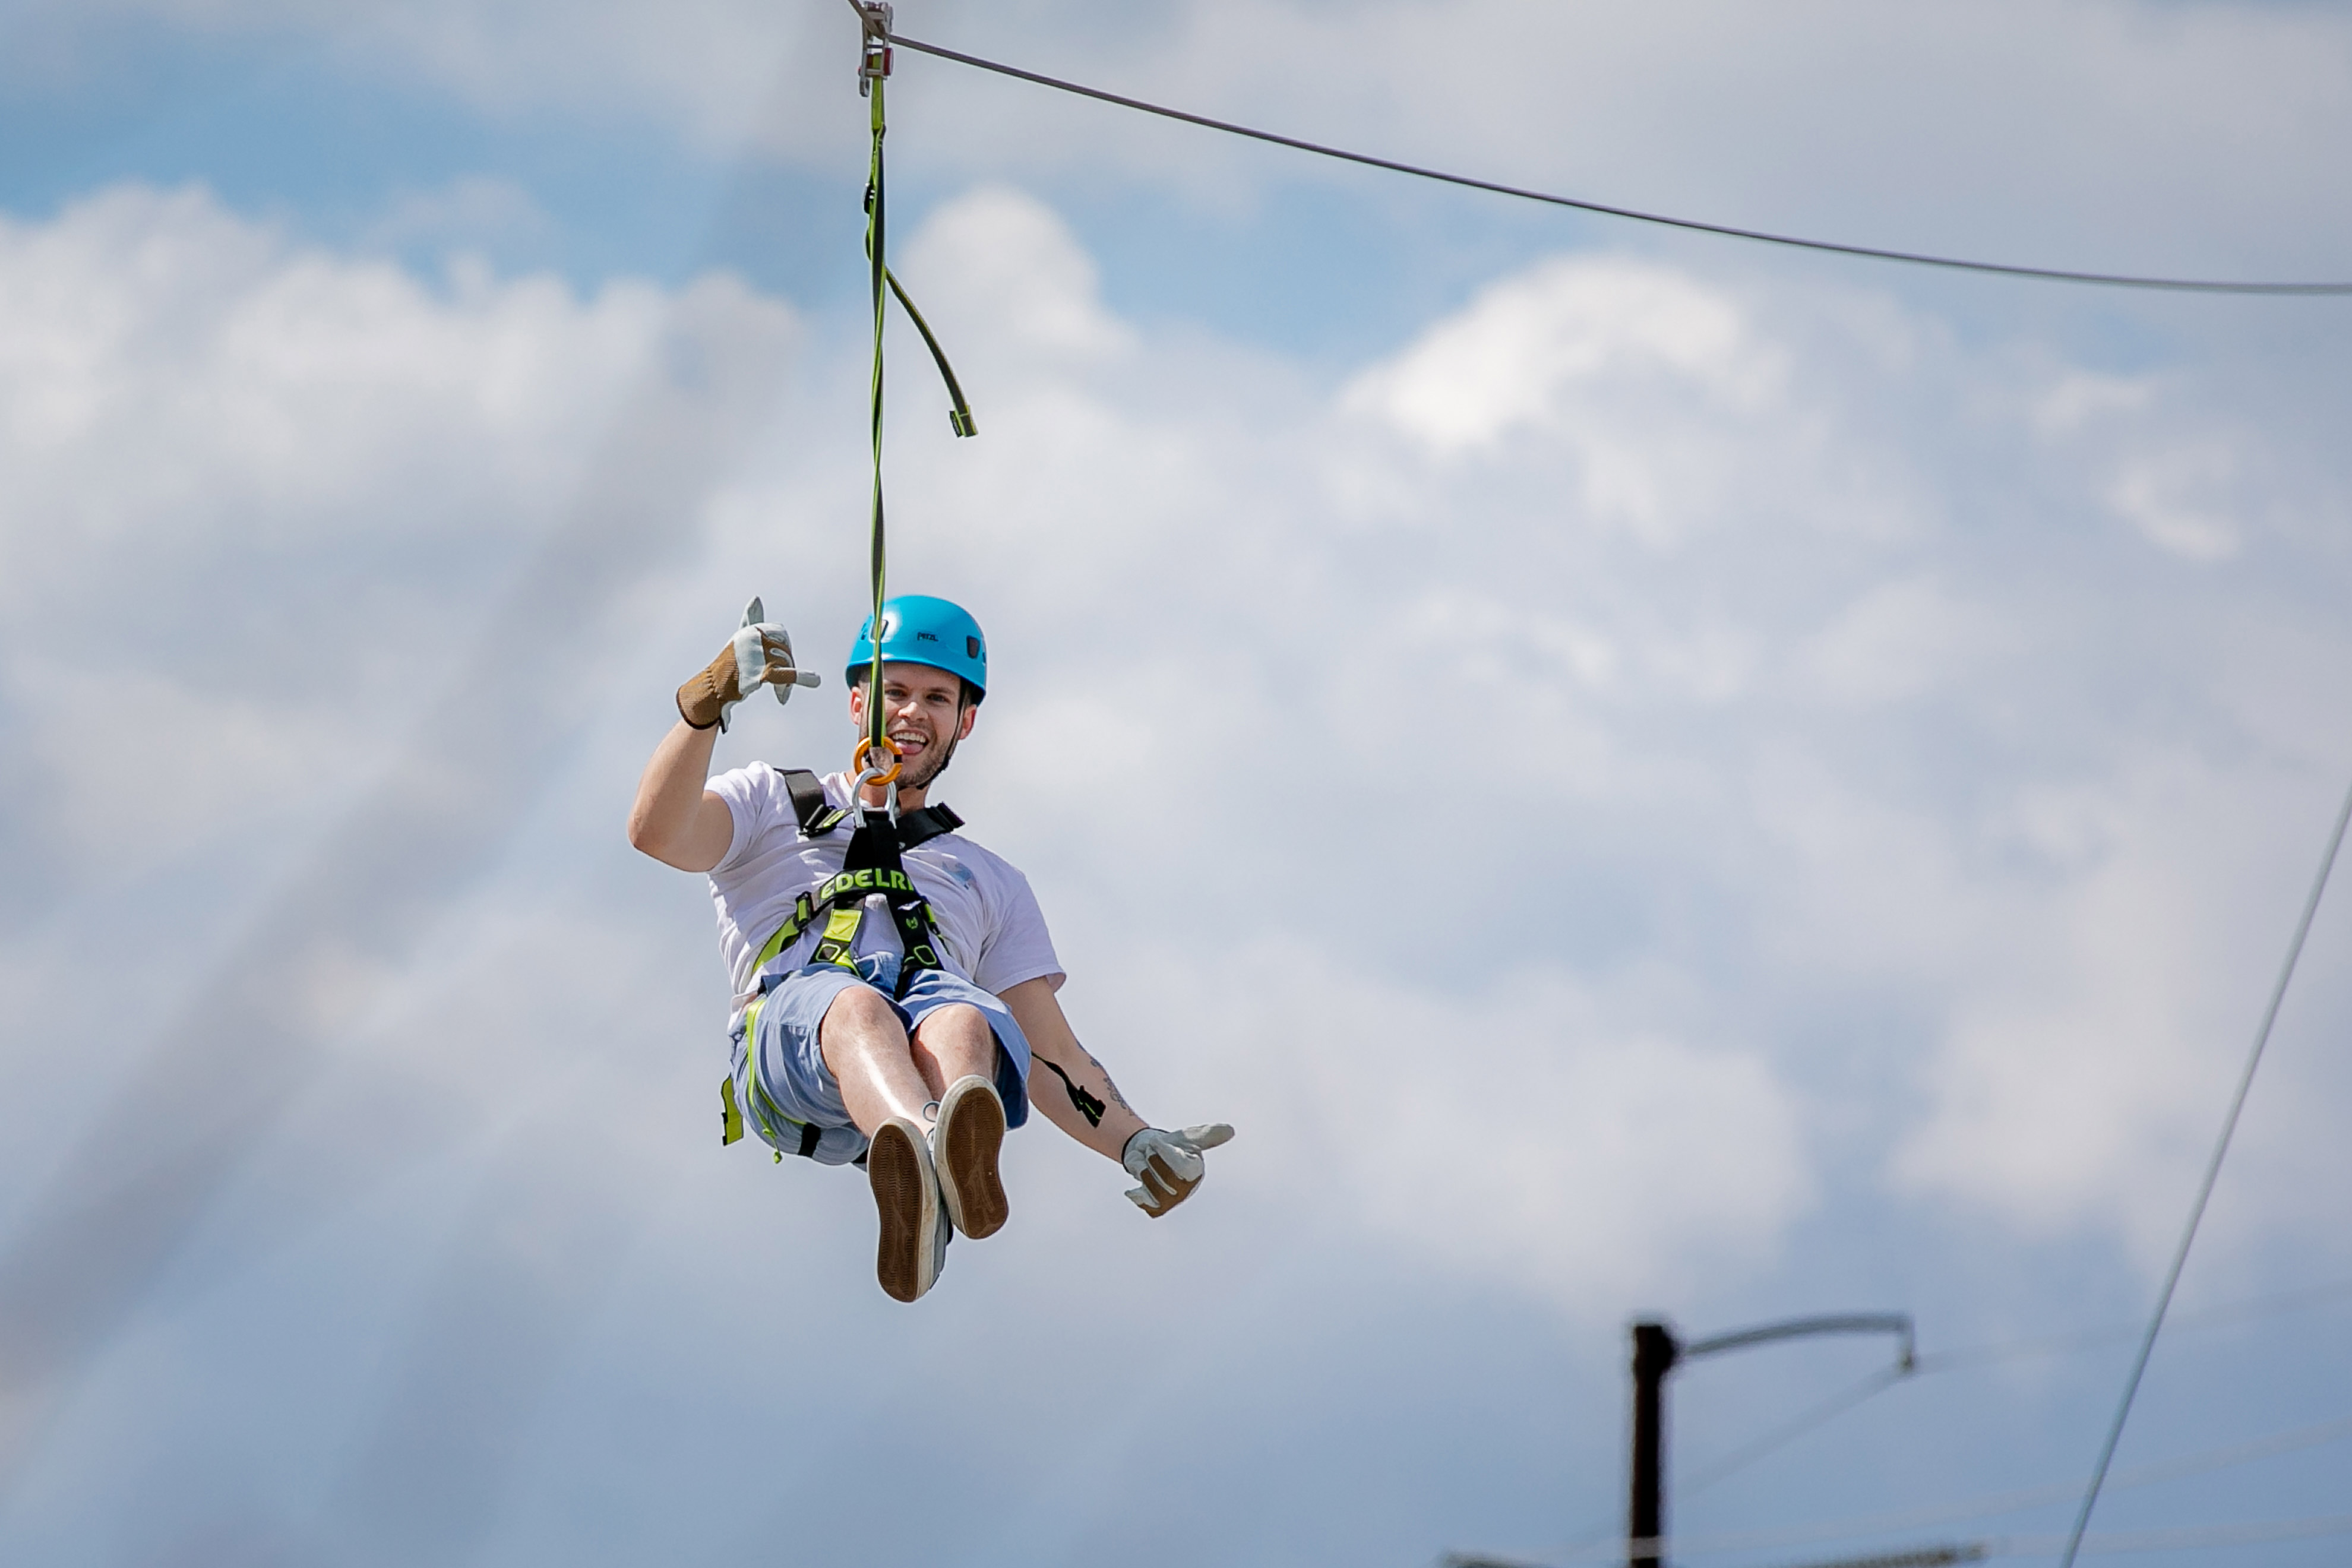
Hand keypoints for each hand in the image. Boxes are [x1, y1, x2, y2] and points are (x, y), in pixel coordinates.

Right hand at [677, 596, 821, 730]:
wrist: (713, 690)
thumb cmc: (730, 665)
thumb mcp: (742, 639)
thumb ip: (751, 619)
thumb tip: (756, 598)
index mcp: (752, 630)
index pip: (781, 634)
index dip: (782, 648)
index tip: (774, 662)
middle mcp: (754, 638)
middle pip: (786, 649)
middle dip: (786, 665)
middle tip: (780, 684)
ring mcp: (757, 655)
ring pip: (787, 664)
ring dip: (786, 682)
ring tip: (780, 694)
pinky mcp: (761, 672)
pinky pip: (788, 674)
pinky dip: (802, 677)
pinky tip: (815, 680)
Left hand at [1121, 1123, 1233, 1217]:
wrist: (1149, 1151)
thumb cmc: (1173, 1143)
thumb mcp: (1189, 1136)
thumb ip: (1208, 1135)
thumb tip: (1230, 1131)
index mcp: (1196, 1171)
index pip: (1183, 1168)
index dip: (1166, 1153)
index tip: (1156, 1141)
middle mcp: (1187, 1188)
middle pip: (1165, 1178)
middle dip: (1152, 1159)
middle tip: (1151, 1151)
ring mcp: (1172, 1200)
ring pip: (1152, 1189)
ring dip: (1143, 1172)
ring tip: (1147, 1163)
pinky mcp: (1157, 1206)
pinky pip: (1146, 1205)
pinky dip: (1138, 1196)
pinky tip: (1134, 1189)